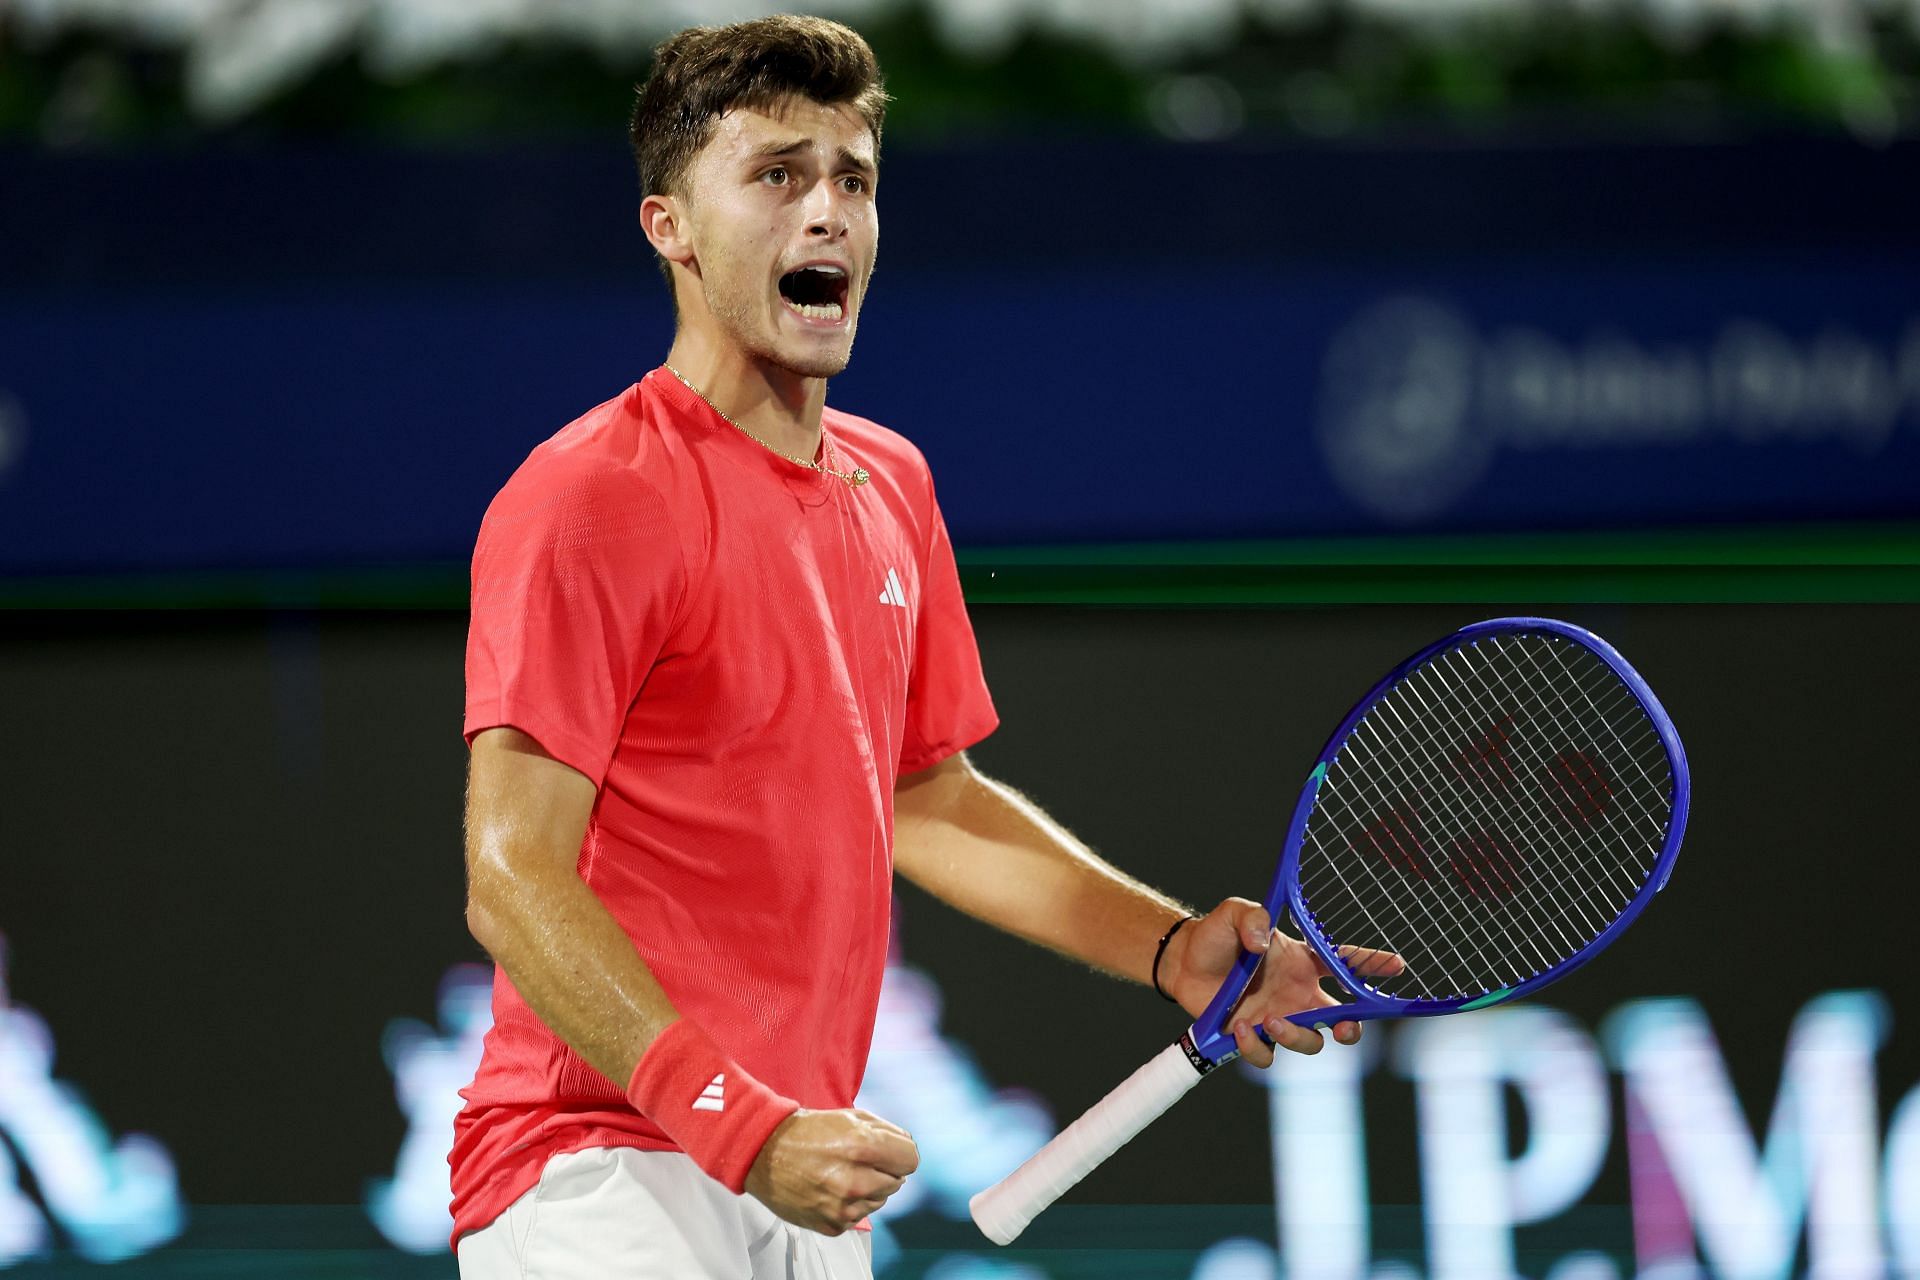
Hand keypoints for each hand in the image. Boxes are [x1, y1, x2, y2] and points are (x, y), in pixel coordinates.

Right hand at [744, 1107, 918, 1235]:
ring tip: (840, 1174)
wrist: (765, 1154)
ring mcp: (844, 1206)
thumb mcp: (850, 1117)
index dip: (900, 1154)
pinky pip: (858, 1217)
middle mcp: (855, 1180)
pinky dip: (849, 1205)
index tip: (890, 1153)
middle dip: (882, 1170)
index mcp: (863, 1146)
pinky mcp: (833, 1224)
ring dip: (867, 1189)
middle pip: (897, 1182)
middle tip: (857, 1161)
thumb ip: (886, 1131)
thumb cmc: (805, 1133)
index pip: (911, 1160)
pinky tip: (831, 1189)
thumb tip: (908, 1147)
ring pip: (879, 1201)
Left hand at [1159, 898, 1403, 1066]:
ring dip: (1297, 1037)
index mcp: (1302, 963)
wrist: (1183, 961)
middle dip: (1352, 1029)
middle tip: (1345, 1028)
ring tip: (1270, 1021)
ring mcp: (1278, 1018)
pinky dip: (1258, 1048)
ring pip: (1310, 1043)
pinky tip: (1241, 1029)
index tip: (1396, 965)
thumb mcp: (1234, 913)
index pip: (1345, 964)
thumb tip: (1262, 941)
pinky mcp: (1253, 1037)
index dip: (1372, 965)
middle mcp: (1297, 995)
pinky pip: (1267, 1056)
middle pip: (1342, 1020)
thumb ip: (1253, 918)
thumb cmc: (1217, 935)